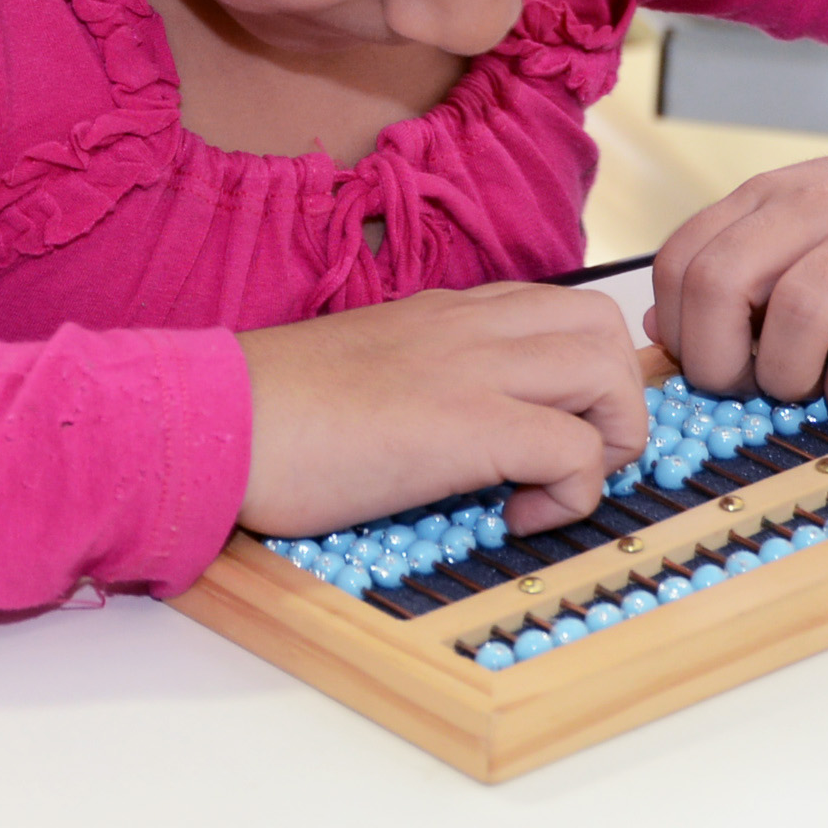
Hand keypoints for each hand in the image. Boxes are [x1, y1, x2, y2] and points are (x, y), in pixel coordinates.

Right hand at [235, 283, 647, 538]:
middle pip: (605, 328)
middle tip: (565, 460)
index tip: (550, 432)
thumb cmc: (272, 415)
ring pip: (608, 373)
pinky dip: (570, 494)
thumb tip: (466, 437)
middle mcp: (469, 325)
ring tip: (547, 488)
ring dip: (605, 441)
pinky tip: (514, 517)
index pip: (561, 309)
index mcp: (446, 313)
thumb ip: (427, 384)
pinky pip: (574, 450)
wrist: (214, 420)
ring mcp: (470, 368)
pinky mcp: (464, 425)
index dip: (581, 374)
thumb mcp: (370, 375)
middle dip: (612, 400)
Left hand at [649, 145, 827, 417]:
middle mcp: (812, 208)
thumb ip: (731, 265)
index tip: (708, 361)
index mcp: (768, 197)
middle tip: (748, 388)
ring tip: (809, 387)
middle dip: (718, 360)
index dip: (679, 326)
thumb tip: (662, 331)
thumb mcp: (796, 225)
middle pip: (723, 284)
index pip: (682, 259)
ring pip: (796, 314)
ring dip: (788, 376)